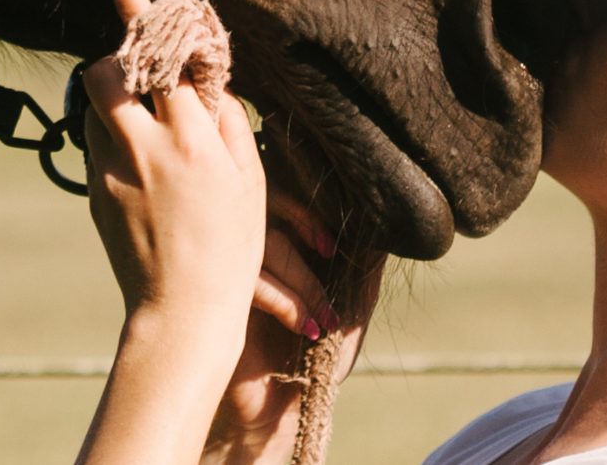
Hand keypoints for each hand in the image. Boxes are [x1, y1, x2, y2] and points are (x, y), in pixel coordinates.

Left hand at [81, 0, 268, 353]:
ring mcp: (112, 170)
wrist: (183, 311)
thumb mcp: (249, 182)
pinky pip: (96, 145)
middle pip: (107, 73)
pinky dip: (113, 137)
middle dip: (115, 56)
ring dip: (112, 97)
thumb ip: (227, 124)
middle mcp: (145, 147)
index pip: (163, 58)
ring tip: (142, 117)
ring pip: (94, 106)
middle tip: (135, 59)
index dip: (143, 15)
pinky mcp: (94, 193)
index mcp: (192, 138)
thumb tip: (208, 84)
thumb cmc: (230, 248)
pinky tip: (141, 163)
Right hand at [204, 205, 384, 464]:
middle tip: (330, 257)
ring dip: (302, 281)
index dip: (305, 210)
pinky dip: (285, 303)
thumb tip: (385, 220)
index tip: (332, 245)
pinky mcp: (220, 304)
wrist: (284, 408)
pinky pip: (249, 284)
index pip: (280, 198)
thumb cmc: (318, 357)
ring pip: (260, 247)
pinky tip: (306, 329)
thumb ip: (365, 267)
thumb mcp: (352, 309)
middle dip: (303, 233)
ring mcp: (232, 277)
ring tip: (326, 319)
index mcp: (277, 245)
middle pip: (268, 214)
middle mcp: (250, 254)